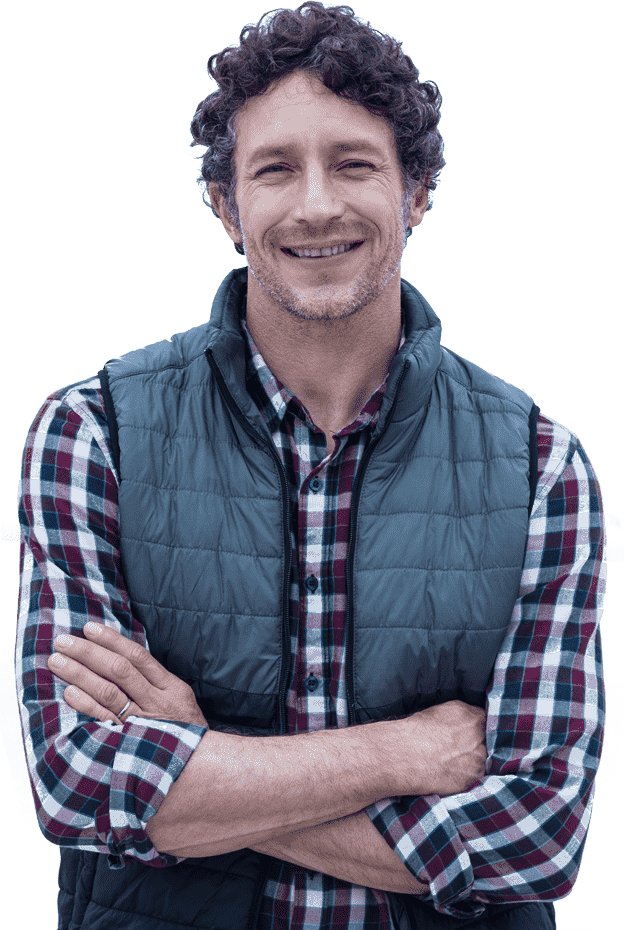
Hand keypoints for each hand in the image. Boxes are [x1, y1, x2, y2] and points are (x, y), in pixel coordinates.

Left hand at [47, 621, 207, 727]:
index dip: (112, 640)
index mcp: (171, 687)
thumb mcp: (180, 700)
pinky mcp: (130, 743)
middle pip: (119, 670)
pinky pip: (105, 720)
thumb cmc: (185, 731)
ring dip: (80, 674)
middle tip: (63, 640)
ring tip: (57, 661)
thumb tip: (123, 657)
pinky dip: (86, 705)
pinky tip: (69, 692)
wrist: (200, 770)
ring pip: (108, 692)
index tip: (88, 628)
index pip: (138, 656)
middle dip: (88, 652)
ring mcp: (143, 723)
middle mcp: (157, 702)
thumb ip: (156, 681)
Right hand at [385, 700, 486, 797]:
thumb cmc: (417, 731)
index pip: (486, 721)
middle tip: (461, 747)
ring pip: (483, 760)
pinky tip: (451, 771)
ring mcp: (477, 760)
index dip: (480, 727)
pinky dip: (465, 774)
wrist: (404, 755)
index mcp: (472, 718)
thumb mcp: (442, 710)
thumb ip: (464, 714)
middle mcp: (479, 738)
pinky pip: (474, 776)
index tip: (474, 732)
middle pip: (487, 741)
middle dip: (478, 743)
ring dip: (473, 760)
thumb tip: (472, 720)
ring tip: (454, 760)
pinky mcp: (471, 779)